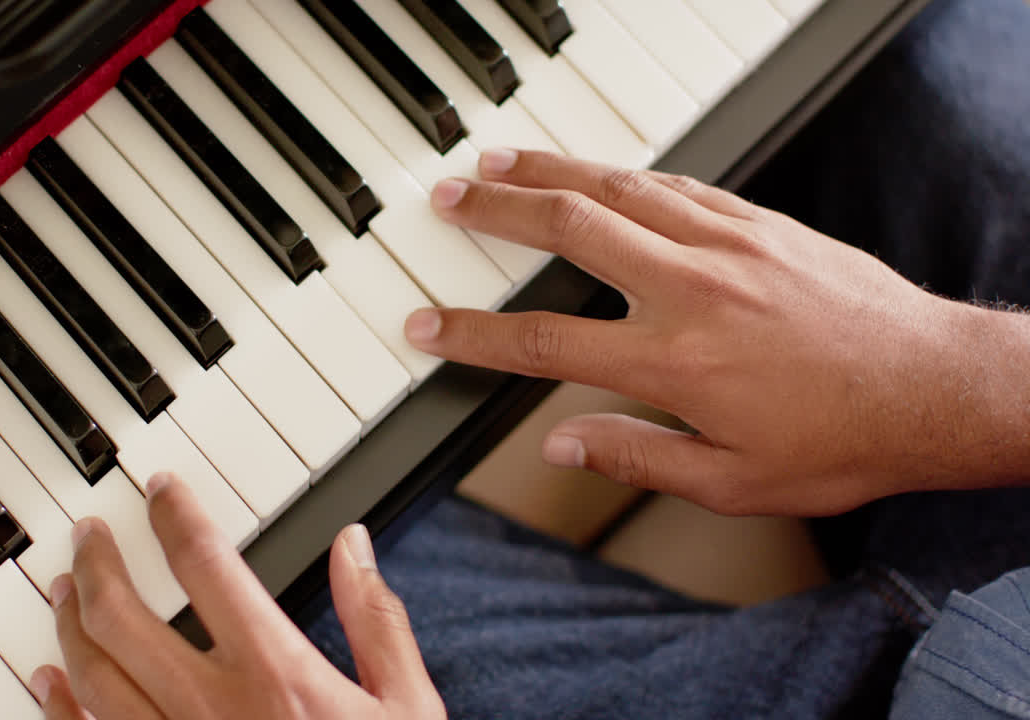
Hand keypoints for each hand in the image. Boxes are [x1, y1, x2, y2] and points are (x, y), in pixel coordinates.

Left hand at [29, 473, 445, 719]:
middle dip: (98, 564)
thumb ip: (376, 620)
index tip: (161, 490)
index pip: (207, 567)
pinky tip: (47, 681)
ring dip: (71, 626)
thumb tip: (353, 547)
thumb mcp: (406, 706)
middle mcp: (214, 710)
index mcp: (277, 675)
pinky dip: (59, 709)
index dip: (176, 516)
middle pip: (125, 619)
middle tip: (89, 534)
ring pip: (95, 678)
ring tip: (64, 590)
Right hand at [407, 149, 1016, 515]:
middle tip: (449, 198)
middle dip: (497, 211)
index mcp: (674, 362)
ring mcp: (727, 245)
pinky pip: (678, 186)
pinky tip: (601, 173)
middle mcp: (692, 290)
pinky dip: (625, 175)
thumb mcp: (731, 481)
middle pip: (569, 230)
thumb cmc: (844, 439)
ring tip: (502, 162)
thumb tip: (562, 445)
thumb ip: (636, 458)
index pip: (544, 341)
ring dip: (552, 171)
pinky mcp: (761, 224)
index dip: (474, 333)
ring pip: (619, 189)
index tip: (428, 324)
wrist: (936, 387)